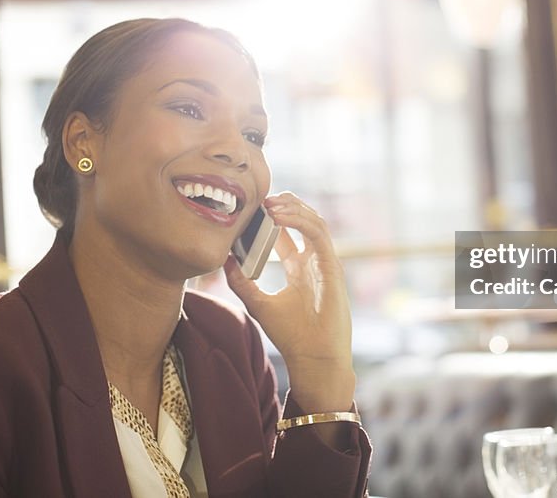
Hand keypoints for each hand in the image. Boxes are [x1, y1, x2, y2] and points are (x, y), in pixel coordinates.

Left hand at [224, 192, 355, 412]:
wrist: (313, 357)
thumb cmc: (292, 336)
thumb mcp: (258, 304)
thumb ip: (242, 281)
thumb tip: (224, 259)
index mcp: (300, 269)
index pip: (287, 233)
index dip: (272, 217)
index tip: (252, 209)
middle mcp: (313, 261)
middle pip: (303, 221)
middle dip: (284, 205)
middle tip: (261, 199)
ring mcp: (324, 262)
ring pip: (314, 220)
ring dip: (292, 208)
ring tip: (269, 203)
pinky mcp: (332, 265)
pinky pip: (318, 233)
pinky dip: (300, 220)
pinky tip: (279, 216)